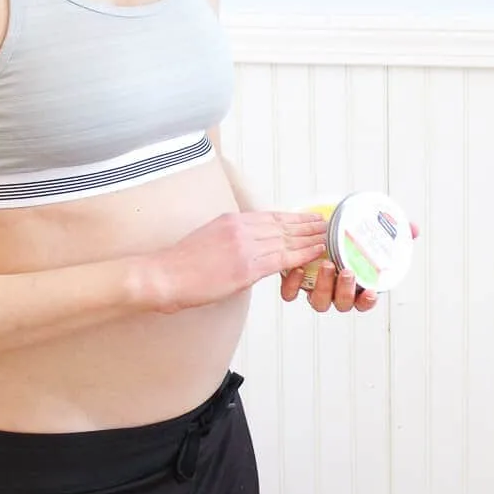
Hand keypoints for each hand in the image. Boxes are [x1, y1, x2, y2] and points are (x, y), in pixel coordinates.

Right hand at [149, 211, 327, 312]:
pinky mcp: (246, 267)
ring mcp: (244, 247)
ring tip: (327, 236)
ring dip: (309, 238)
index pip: (268, 216)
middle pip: (281, 225)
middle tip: (325, 222)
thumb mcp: (208, 239)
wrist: (165, 276)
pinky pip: (281, 259)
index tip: (306, 216)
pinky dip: (302, 254)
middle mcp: (240, 228)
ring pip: (285, 240)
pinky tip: (315, 253)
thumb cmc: (181, 265)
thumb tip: (249, 247)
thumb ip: (231, 239)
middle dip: (305, 224)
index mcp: (230, 220)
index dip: (291, 217)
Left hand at [281, 221, 419, 312]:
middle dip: (345, 291)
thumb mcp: (370, 230)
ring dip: (324, 287)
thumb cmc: (346, 232)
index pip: (363, 302)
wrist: (313, 225)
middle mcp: (336, 291)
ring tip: (326, 264)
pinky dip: (294, 285)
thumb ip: (393, 231)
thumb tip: (414, 229)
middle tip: (347, 271)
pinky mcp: (294, 281)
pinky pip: (291, 293)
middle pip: (342, 304)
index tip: (371, 291)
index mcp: (355, 284)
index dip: (367, 302)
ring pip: (319, 302)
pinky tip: (299, 268)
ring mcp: (315, 288)